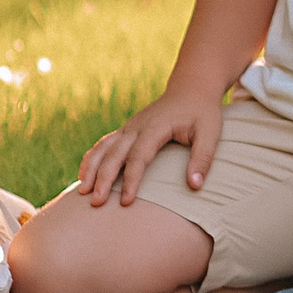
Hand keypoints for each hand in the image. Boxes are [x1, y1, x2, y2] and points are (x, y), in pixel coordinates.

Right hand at [78, 89, 223, 205]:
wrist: (191, 89)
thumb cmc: (203, 112)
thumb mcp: (211, 132)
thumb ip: (204, 158)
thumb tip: (195, 186)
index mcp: (156, 126)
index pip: (139, 155)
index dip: (131, 179)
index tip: (126, 202)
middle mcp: (137, 126)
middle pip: (114, 154)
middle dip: (103, 179)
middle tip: (95, 203)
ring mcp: (129, 127)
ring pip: (103, 148)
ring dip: (90, 169)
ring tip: (82, 192)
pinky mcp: (126, 130)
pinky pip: (103, 144)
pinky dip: (91, 159)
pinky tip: (83, 176)